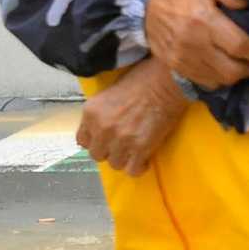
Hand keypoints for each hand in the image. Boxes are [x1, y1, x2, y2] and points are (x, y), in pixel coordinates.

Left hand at [75, 59, 186, 174]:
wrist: (165, 81)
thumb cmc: (142, 79)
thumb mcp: (110, 92)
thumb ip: (102, 113)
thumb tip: (104, 127)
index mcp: (91, 112)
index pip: (83, 140)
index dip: (96, 141)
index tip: (105, 140)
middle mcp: (102, 128)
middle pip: (97, 155)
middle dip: (109, 151)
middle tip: (122, 145)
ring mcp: (121, 140)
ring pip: (115, 164)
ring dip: (125, 159)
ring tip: (135, 151)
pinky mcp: (140, 148)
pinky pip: (133, 170)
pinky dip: (139, 167)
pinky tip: (145, 159)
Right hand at [145, 0, 248, 88]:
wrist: (145, 7)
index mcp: (204, 20)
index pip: (239, 45)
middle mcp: (194, 44)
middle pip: (232, 70)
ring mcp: (183, 59)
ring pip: (220, 79)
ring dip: (238, 76)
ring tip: (246, 65)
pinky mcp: (177, 68)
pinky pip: (205, 82)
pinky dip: (220, 79)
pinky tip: (226, 69)